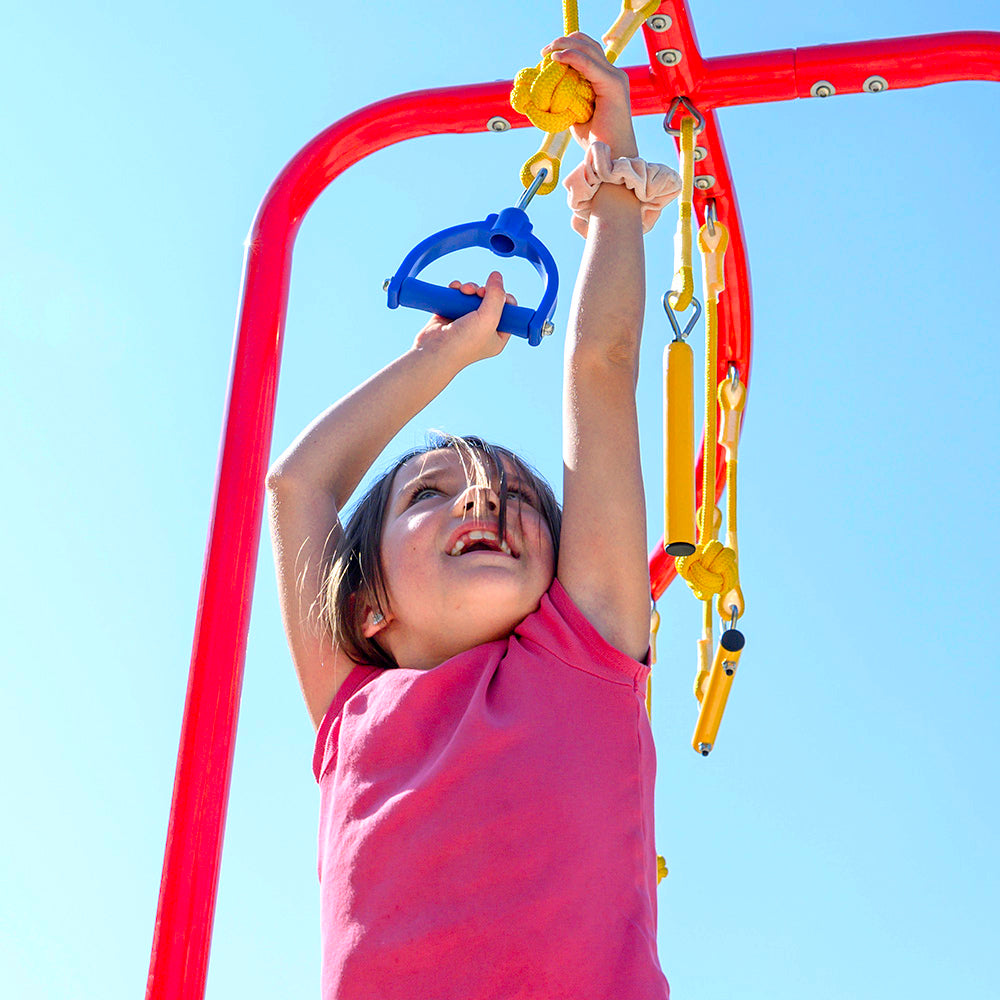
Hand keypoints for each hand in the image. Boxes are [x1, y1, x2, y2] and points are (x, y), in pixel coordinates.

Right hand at [412, 271, 515, 367]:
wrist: (434, 351)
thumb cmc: (464, 342)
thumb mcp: (489, 319)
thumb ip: (497, 296)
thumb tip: (497, 275)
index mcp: (497, 336)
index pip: (510, 313)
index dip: (506, 299)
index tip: (500, 295)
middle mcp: (483, 329)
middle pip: (491, 300)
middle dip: (485, 291)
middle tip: (478, 292)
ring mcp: (466, 320)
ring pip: (473, 295)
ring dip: (470, 288)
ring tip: (464, 290)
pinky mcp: (450, 313)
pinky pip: (457, 295)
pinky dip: (456, 289)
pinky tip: (454, 288)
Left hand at [542, 33, 636, 156]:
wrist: (609, 159)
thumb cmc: (594, 142)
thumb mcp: (576, 113)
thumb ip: (569, 96)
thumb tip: (549, 86)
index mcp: (607, 80)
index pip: (588, 52)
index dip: (567, 47)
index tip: (547, 55)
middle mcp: (614, 75)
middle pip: (588, 45)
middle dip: (564, 42)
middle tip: (544, 51)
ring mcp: (616, 78)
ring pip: (589, 49)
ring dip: (565, 46)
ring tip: (547, 52)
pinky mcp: (613, 85)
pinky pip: (588, 64)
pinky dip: (571, 57)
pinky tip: (557, 58)